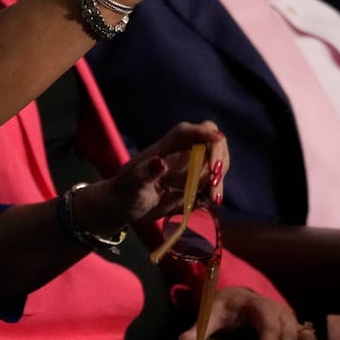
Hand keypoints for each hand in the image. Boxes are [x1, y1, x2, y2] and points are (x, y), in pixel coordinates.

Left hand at [73, 121, 228, 236]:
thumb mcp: (132, 187)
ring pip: (214, 161)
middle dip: (218, 158)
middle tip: (214, 181)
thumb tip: (160, 161)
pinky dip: (214, 189)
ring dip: (219, 177)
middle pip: (208, 142)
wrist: (121, 208)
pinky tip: (209, 203)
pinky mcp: (191, 183)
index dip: (203, 132)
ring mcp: (187, 168)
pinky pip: (210, 180)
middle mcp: (179, 154)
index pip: (186, 132)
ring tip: (213, 199)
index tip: (217, 139)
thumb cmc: (123, 194)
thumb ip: (145, 174)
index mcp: (163, 149)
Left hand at [179, 286, 312, 339]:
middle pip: (287, 332)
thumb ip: (196, 331)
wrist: (237, 298)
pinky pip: (304, 336)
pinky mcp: (293, 328)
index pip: (269, 323)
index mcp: (256, 304)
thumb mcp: (209, 315)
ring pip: (299, 335)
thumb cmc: (224, 307)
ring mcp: (288, 319)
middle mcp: (277, 310)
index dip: (269, 339)